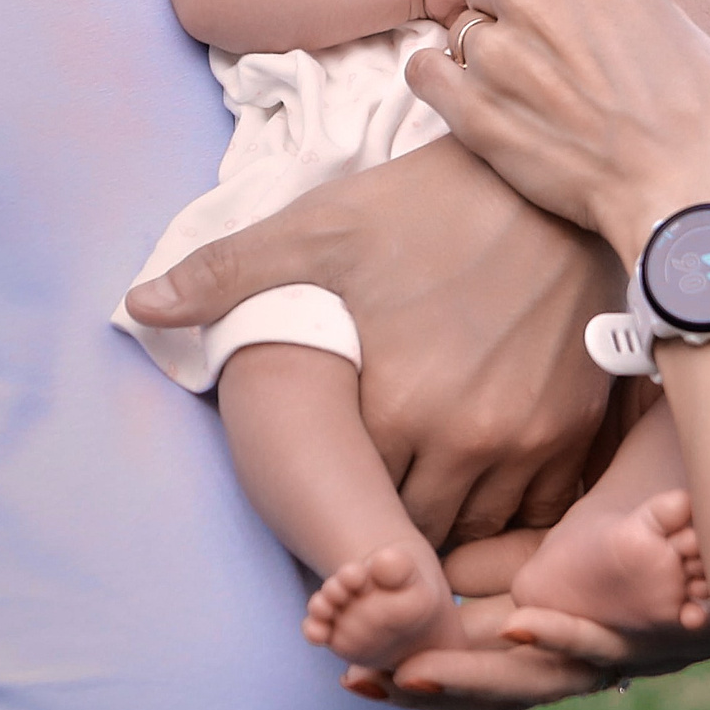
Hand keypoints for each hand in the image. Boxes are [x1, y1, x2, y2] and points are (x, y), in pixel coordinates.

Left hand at [125, 138, 622, 543]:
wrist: (543, 178)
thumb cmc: (424, 206)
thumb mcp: (317, 230)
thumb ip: (224, 275)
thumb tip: (134, 306)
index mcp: (400, 406)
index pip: (351, 508)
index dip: (331, 505)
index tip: (321, 488)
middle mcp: (469, 439)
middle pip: (414, 530)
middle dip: (384, 521)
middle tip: (363, 495)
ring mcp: (531, 437)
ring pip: (478, 529)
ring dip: (445, 520)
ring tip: (415, 487)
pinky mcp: (575, 426)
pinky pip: (538, 509)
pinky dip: (507, 508)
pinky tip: (478, 475)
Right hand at [339, 589, 709, 709]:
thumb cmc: (636, 533)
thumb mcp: (548, 552)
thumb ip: (491, 564)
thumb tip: (424, 574)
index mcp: (543, 642)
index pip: (467, 673)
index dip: (409, 682)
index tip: (354, 676)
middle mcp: (574, 660)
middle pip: (490, 690)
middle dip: (423, 691)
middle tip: (362, 683)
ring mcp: (613, 652)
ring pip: (536, 676)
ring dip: (470, 678)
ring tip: (410, 674)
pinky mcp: (656, 632)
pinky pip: (601, 637)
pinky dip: (560, 635)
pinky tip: (522, 622)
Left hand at [406, 0, 709, 255]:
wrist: (692, 188)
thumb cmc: (699, 102)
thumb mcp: (659, 5)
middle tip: (543, 40)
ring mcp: (496, 49)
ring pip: (459, 25)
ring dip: (483, 46)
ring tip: (529, 84)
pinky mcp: (474, 112)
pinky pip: (424, 71)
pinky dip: (443, 80)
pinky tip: (478, 97)